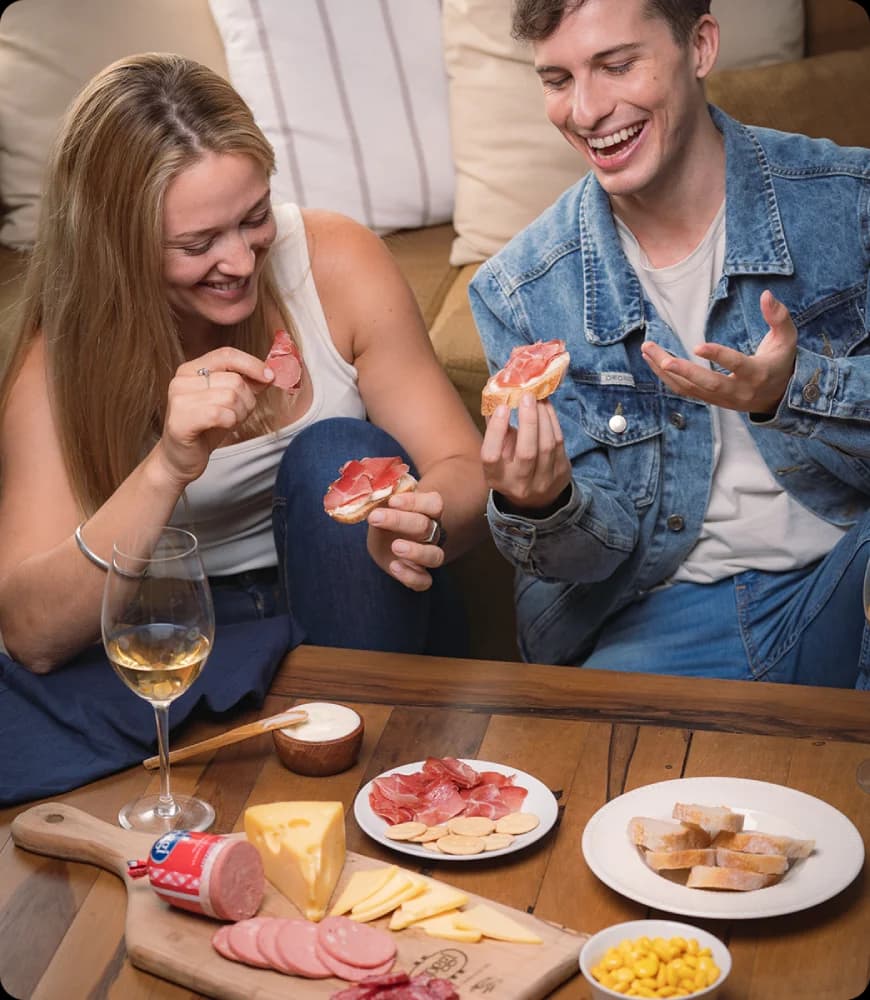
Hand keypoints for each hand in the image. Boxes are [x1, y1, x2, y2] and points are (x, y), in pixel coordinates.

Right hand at [157, 347, 275, 485]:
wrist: (180, 459)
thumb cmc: (205, 429)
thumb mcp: (228, 401)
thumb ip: (246, 384)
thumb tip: (268, 374)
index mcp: (191, 369)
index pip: (227, 354)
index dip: (252, 364)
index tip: (269, 377)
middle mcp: (182, 380)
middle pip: (234, 380)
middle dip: (247, 400)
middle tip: (238, 415)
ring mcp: (178, 399)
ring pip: (231, 396)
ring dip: (239, 414)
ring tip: (228, 422)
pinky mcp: (180, 421)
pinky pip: (220, 414)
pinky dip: (230, 422)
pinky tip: (221, 427)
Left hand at [366, 489, 445, 590]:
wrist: (383, 540)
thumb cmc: (385, 516)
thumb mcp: (381, 504)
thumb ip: (380, 497)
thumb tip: (367, 490)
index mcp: (427, 512)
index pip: (434, 503)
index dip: (415, 501)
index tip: (392, 501)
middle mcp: (432, 533)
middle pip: (427, 527)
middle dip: (401, 521)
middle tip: (376, 517)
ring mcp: (427, 555)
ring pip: (435, 556)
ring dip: (416, 551)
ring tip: (395, 546)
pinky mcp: (419, 576)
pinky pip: (425, 581)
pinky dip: (411, 576)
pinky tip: (394, 566)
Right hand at [480, 394, 571, 512]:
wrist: (536, 495)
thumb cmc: (510, 465)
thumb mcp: (497, 452)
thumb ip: (494, 427)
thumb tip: (495, 392)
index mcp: (496, 479)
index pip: (491, 457)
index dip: (496, 431)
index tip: (502, 407)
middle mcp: (519, 484)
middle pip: (526, 452)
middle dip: (528, 420)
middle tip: (527, 396)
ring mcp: (543, 481)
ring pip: (546, 445)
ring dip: (543, 417)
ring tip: (538, 398)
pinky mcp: (561, 473)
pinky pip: (559, 443)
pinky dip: (553, 421)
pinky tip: (546, 407)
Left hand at [640, 290, 797, 414]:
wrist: (778, 396)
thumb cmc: (781, 361)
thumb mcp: (787, 338)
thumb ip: (779, 317)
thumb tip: (766, 294)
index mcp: (757, 373)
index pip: (737, 365)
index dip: (719, 356)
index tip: (698, 346)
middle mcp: (738, 391)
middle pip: (708, 384)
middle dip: (684, 372)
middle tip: (663, 359)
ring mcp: (722, 399)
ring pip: (690, 389)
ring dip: (666, 372)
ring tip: (648, 350)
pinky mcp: (710, 401)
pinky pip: (685, 391)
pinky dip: (667, 378)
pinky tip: (654, 361)